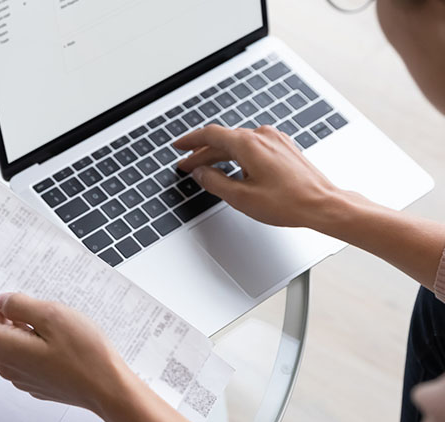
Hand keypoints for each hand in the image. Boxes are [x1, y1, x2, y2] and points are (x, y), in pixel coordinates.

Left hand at [0, 279, 130, 413]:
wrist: (110, 390)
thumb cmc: (86, 357)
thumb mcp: (52, 316)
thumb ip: (20, 304)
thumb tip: (3, 300)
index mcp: (5, 348)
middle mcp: (8, 366)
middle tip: (19, 285)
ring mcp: (22, 375)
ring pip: (9, 339)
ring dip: (18, 320)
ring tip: (44, 307)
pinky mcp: (36, 380)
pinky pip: (24, 351)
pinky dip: (30, 335)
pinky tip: (53, 329)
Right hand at [174, 124, 347, 227]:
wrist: (323, 204)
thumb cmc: (289, 202)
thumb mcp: (241, 197)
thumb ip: (214, 182)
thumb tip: (201, 173)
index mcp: (248, 144)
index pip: (210, 135)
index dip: (190, 141)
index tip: (178, 146)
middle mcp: (262, 136)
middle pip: (223, 140)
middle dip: (202, 153)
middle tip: (187, 166)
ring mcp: (275, 140)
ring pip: (238, 143)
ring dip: (220, 155)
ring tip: (207, 169)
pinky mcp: (284, 147)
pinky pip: (253, 146)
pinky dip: (238, 155)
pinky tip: (234, 168)